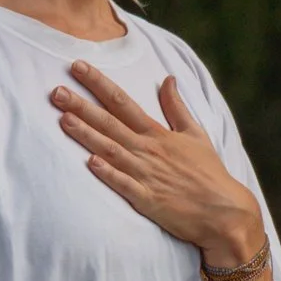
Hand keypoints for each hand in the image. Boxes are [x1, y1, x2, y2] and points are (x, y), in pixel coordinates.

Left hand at [51, 65, 267, 276]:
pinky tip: (90, 163)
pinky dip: (108, 174)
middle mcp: (148, 150)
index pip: (123, 102)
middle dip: (81, 106)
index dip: (98, 84)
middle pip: (110, 123)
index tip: (78, 67)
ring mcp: (147, 175)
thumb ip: (177, 107)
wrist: (224, 212)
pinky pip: (124, 185)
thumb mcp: (196, 134)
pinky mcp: (147, 200)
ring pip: (111, 150)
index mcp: (158, 133)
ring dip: (87, 135)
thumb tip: (168, 78)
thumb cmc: (209, 173)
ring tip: (62, 120)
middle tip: (56, 91)